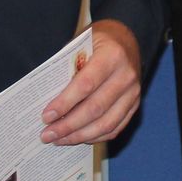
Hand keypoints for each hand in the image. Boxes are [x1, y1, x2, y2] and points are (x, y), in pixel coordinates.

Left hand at [40, 19, 142, 144]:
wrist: (126, 40)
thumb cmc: (96, 43)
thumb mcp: (80, 45)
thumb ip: (67, 69)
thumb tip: (47, 102)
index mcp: (112, 55)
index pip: (86, 84)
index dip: (65, 103)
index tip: (46, 116)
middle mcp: (126, 75)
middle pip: (95, 108)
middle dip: (68, 125)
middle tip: (47, 134)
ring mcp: (133, 92)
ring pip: (106, 124)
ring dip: (79, 136)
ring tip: (58, 140)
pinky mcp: (135, 105)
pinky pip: (114, 128)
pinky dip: (94, 137)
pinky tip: (77, 137)